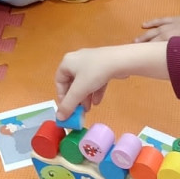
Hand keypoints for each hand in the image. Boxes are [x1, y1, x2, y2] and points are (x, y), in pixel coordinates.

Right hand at [54, 42, 169, 117]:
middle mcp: (77, 60)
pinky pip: (95, 80)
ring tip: (89, 108)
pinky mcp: (102, 65)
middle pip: (72, 83)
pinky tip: (98, 101)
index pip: (59, 81)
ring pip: (84, 83)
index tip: (66, 109)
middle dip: (76, 98)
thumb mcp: (79, 91)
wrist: (120, 60)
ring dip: (85, 97)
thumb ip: (68, 105)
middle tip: (79, 111)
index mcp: (67, 63)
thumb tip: (59, 118)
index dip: (62, 97)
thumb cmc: (95, 73)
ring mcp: (91, 62)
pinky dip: (95, 91)